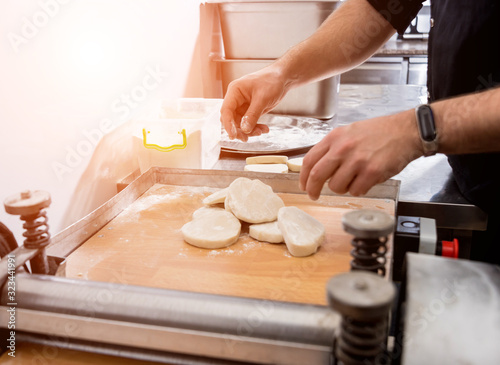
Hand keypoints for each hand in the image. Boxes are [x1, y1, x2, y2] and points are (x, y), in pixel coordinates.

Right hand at [220, 66, 288, 140]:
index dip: (228, 125)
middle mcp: (236, 99)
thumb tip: (244, 129)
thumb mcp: (263, 98)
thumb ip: (253, 114)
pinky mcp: (250, 110)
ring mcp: (242, 105)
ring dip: (249, 130)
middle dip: (239, 130)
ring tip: (261, 131)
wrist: (282, 78)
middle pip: (231, 119)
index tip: (233, 136)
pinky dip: (255, 127)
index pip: (226, 110)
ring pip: (240, 123)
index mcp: (235, 91)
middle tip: (247, 138)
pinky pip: (248, 123)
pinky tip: (264, 129)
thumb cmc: (272, 81)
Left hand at [300, 110, 423, 198]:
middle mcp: (343, 148)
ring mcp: (357, 161)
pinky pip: (356, 191)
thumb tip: (317, 167)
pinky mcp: (371, 172)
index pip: (309, 160)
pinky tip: (366, 180)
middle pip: (317, 176)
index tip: (304, 185)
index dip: (303, 177)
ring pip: (336, 187)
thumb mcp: (349, 132)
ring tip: (354, 179)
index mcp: (335, 137)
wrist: (406, 131)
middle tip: (314, 195)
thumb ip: (333, 148)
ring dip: (342, 188)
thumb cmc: (379, 132)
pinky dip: (359, 190)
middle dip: (313, 190)